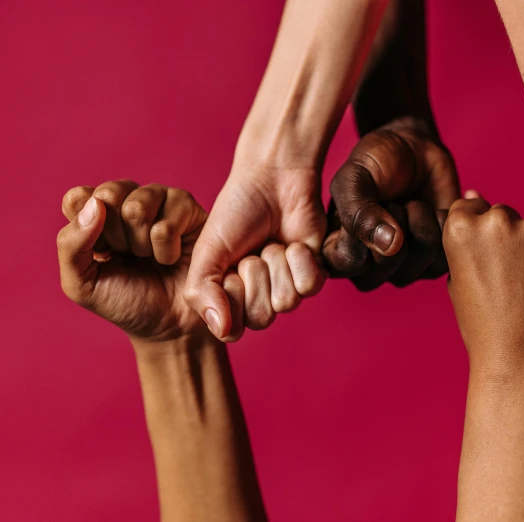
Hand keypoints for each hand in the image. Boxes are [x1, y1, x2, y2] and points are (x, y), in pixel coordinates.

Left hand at [57, 180, 248, 342]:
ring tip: (150, 258)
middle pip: (107, 194)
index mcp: (97, 213)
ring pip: (137, 206)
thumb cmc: (126, 302)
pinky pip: (166, 224)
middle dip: (115, 237)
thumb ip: (71, 245)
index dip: (86, 227)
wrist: (170, 325)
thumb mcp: (81, 283)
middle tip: (128, 257)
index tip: (101, 254)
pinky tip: (172, 257)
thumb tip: (94, 205)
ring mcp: (160, 200)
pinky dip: (166, 251)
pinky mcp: (189, 209)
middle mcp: (129, 199)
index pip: (79, 197)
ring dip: (141, 245)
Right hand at [184, 166, 326, 339]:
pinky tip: (292, 243)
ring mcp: (288, 287)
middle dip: (255, 276)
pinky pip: (309, 287)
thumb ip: (202, 292)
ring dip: (276, 265)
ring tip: (271, 243)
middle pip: (262, 318)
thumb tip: (221, 331)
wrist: (272, 180)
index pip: (233, 328)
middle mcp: (259, 297)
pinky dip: (299, 261)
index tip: (229, 268)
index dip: (231, 296)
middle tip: (252, 251)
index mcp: (230, 297)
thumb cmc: (236, 212)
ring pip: (286, 303)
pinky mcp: (313, 275)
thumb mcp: (207, 251)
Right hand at [323, 117, 459, 289]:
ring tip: (415, 203)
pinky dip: (444, 228)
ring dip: (420, 226)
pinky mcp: (435, 261)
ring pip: (415, 267)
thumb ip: (358, 211)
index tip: (369, 203)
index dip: (362, 233)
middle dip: (395, 226)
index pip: (347, 263)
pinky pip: (443, 261)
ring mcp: (403, 268)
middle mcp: (369, 267)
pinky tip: (437, 210)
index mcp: (338, 250)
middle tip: (397, 201)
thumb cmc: (376, 161)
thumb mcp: (354, 177)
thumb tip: (389, 246)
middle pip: (383, 270)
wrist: (417, 148)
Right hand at [443, 192, 523, 389]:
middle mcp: (497, 221)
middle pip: (502, 216)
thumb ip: (466, 238)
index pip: (468, 208)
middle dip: (505, 241)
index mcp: (461, 229)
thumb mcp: (459, 281)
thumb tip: (476, 194)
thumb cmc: (484, 329)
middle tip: (510, 283)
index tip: (485, 263)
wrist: (521, 366)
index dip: (477, 237)